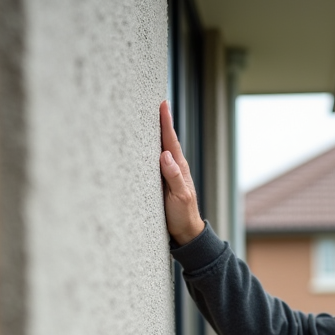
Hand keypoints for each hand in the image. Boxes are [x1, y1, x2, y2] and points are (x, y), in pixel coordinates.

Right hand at [159, 101, 205, 244]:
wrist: (185, 232)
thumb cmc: (182, 215)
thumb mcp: (179, 197)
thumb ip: (173, 177)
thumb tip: (165, 155)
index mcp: (179, 168)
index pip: (171, 141)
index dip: (166, 122)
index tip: (163, 105)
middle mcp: (175, 167)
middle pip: (167, 140)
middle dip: (162, 122)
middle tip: (158, 103)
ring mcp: (169, 174)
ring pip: (162, 149)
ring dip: (157, 133)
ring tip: (153, 117)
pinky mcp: (163, 182)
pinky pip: (156, 161)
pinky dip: (153, 149)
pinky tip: (148, 145)